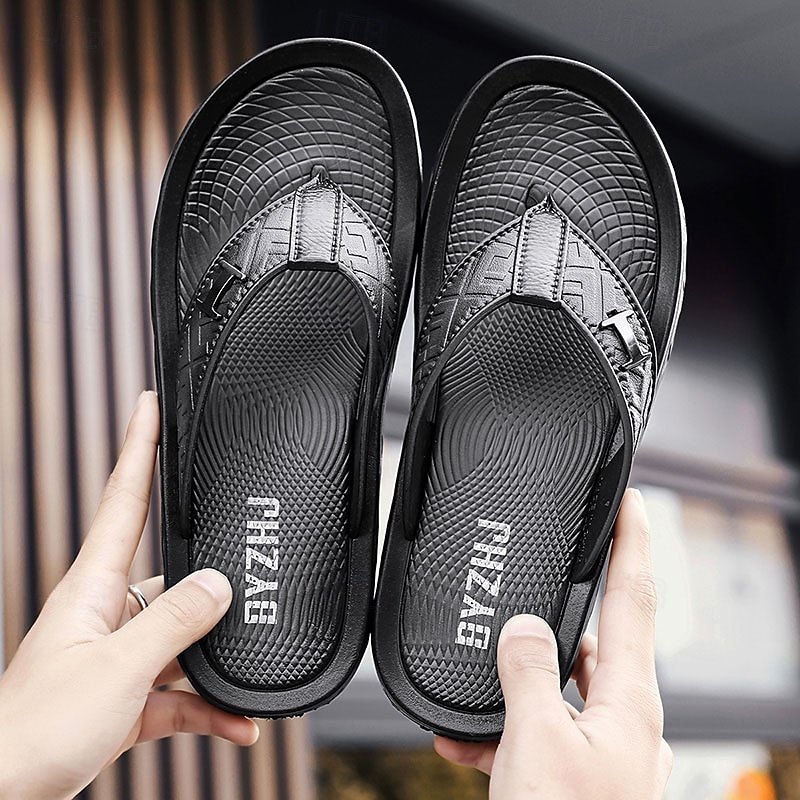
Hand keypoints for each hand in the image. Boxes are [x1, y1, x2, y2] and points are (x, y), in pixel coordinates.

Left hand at [0, 392, 258, 799]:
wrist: (5, 798)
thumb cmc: (34, 734)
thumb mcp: (117, 670)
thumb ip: (172, 623)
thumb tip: (217, 583)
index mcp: (90, 588)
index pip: (122, 498)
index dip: (138, 447)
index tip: (150, 406)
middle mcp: (105, 613)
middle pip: (169, 573)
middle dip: (210, 577)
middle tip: (247, 568)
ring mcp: (116, 654)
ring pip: (181, 639)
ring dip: (216, 664)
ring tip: (248, 687)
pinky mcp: (126, 694)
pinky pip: (179, 690)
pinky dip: (209, 706)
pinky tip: (236, 722)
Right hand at [435, 489, 670, 798]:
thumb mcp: (538, 743)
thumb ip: (529, 674)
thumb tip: (526, 626)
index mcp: (628, 701)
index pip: (634, 597)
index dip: (634, 542)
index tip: (633, 501)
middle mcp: (620, 720)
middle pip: (591, 638)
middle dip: (559, 606)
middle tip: (535, 577)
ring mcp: (597, 752)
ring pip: (553, 688)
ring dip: (513, 678)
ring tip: (469, 680)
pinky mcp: (571, 779)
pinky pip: (534, 733)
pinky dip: (499, 728)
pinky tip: (459, 738)